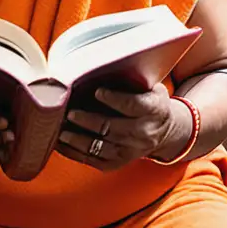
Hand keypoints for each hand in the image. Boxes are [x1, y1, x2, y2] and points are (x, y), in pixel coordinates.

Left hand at [57, 84, 186, 171]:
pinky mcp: (120, 162)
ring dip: (79, 140)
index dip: (115, 99)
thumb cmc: (149, 101)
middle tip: (70, 112)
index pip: (134, 105)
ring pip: (102, 147)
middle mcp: (145, 132)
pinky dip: (76, 153)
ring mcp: (132, 150)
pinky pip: (96, 160)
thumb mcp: (150, 86)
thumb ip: (132, 80)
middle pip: (113, 128)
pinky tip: (62, 144)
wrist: (165, 131)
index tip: (97, 92)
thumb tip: (99, 65)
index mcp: (154, 109)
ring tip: (62, 131)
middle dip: (89, 121)